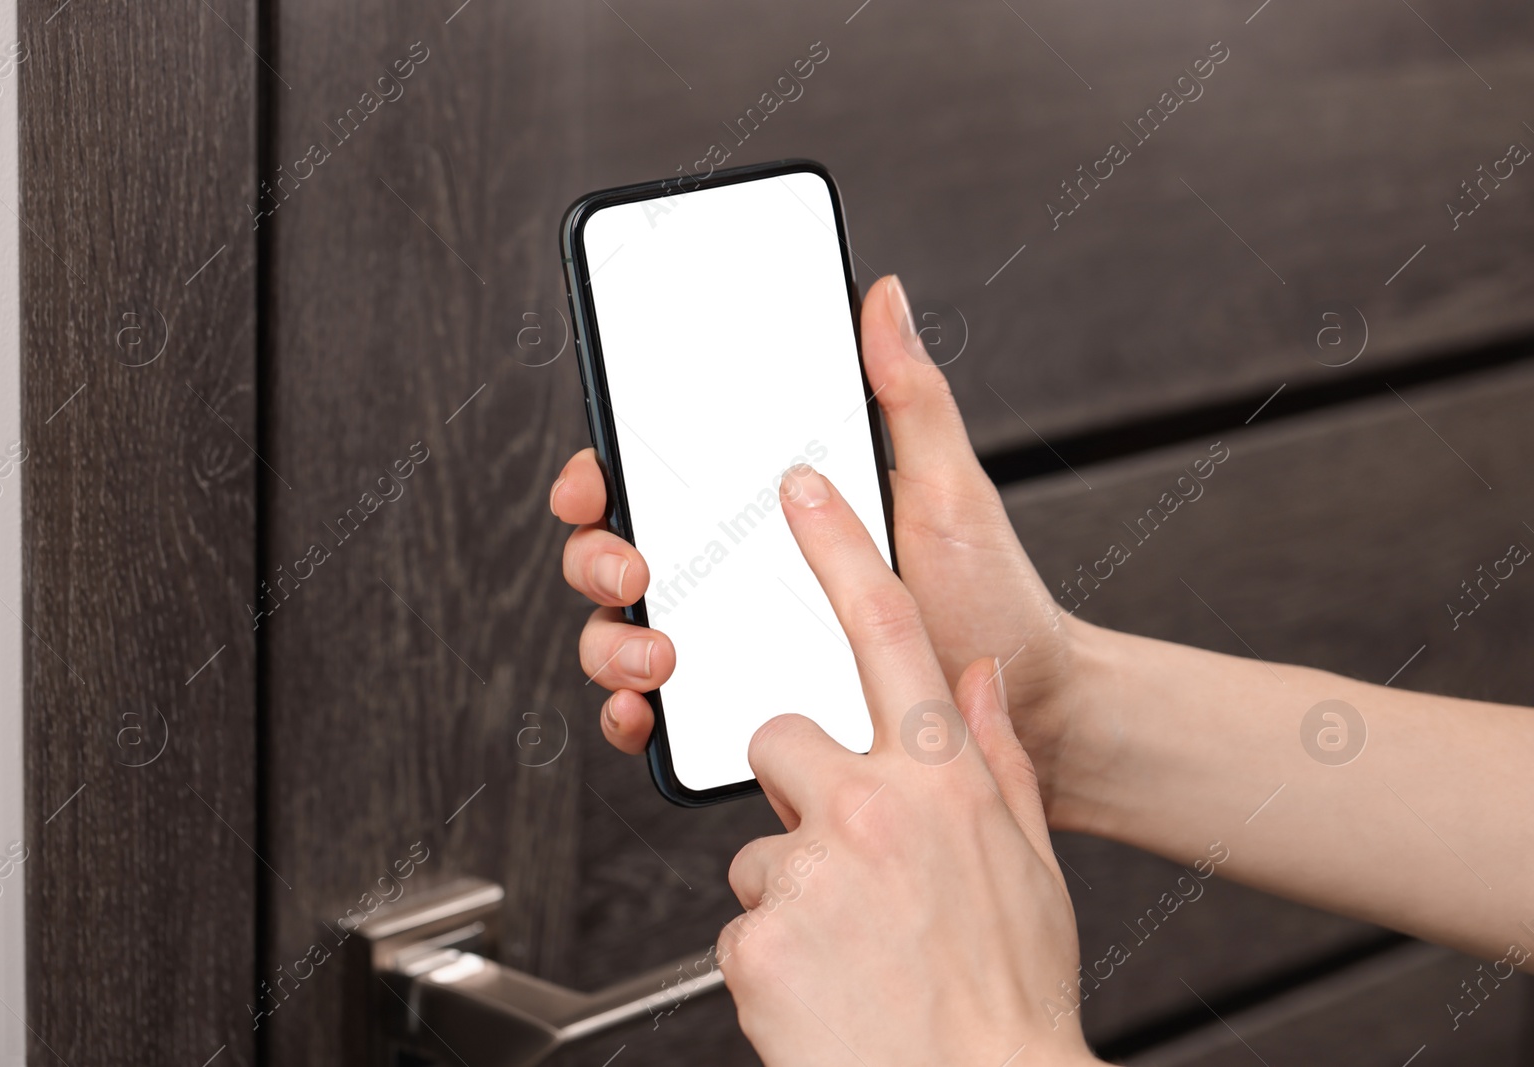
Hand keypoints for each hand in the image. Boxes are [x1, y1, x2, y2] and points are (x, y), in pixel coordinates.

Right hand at [551, 274, 1085, 811]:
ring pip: (619, 634)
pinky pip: (657, 713)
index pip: (658, 475)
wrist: (1025, 704)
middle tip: (635, 568)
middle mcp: (734, 572)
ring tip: (657, 655)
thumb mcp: (949, 488)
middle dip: (595, 555)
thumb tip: (886, 296)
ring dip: (608, 642)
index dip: (604, 469)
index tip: (599, 478)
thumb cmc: (988, 592)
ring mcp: (730, 644)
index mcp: (769, 507)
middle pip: (617, 550)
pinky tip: (645, 712)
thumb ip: (910, 397)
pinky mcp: (737, 716)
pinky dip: (630, 715)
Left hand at [716, 463, 1099, 1066]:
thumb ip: (996, 759)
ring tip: (853, 948)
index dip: (839, 550)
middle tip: (845, 859)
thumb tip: (970, 681)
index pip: (884, 633)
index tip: (801, 491)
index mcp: (942, 781)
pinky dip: (774, 955)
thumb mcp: (1029, 867)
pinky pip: (741, 923)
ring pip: (760, 847)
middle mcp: (869, 809)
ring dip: (792, 890)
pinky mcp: (754, 937)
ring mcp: (806, 871)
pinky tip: (826, 986)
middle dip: (799, 787)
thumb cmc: (1007, 998)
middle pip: (779, 736)